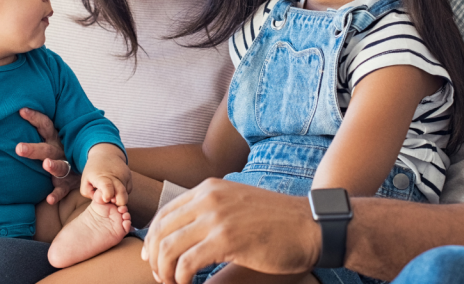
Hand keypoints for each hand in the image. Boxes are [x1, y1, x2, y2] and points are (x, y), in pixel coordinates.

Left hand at [15, 108, 78, 204]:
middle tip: (18, 148)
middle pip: (46, 149)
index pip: (45, 125)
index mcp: (56, 140)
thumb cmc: (64, 152)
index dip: (35, 117)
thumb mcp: (55, 140)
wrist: (90, 168)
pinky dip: (57, 194)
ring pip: (59, 167)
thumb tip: (19, 113)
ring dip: (53, 167)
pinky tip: (49, 199)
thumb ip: (40, 132)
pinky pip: (63, 190)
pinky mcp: (69, 183)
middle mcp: (60, 152)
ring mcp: (66, 167)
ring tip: (46, 165)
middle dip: (33, 149)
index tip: (21, 110)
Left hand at [81, 143, 130, 205]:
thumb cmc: (93, 169)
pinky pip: (129, 189)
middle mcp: (115, 176)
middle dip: (118, 203)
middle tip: (110, 200)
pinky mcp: (129, 176)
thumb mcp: (85, 180)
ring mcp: (124, 176)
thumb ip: (88, 193)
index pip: (108, 187)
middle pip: (122, 195)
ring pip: (126, 194)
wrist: (106, 153)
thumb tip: (100, 200)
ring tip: (112, 192)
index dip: (108, 195)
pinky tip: (116, 188)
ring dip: (120, 197)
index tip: (106, 199)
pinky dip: (123, 192)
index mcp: (102, 177)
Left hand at [142, 178, 319, 283]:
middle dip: (154, 258)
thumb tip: (185, 232)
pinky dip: (180, 279)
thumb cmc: (277, 221)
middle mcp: (208, 198)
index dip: (152, 240)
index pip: (165, 213)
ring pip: (168, 248)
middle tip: (161, 277)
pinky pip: (186, 263)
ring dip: (165, 272)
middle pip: (161, 230)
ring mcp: (217, 218)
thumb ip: (212, 209)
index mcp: (209, 188)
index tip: (153, 260)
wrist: (310, 227)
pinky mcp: (226, 240)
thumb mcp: (237, 203)